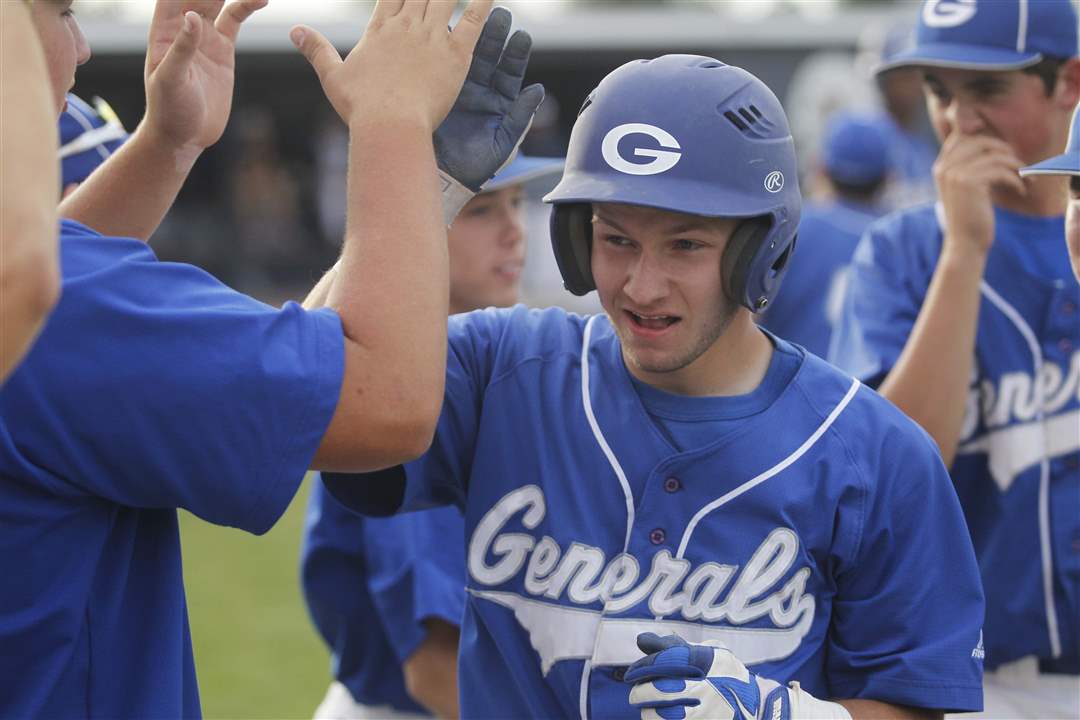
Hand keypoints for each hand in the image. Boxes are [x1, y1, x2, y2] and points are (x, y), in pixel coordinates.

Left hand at [144, 0, 265, 152]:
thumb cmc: (168, 110)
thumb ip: (181, 49)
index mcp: (164, 28)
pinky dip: (248, 6)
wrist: (184, 135)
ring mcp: (204, 35)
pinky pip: (236, 19)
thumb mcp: (170, 81)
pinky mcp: (222, 49)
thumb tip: (192, 18)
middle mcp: (183, 26)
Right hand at [291, 0, 492, 133]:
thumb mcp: (333, 77)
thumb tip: (294, 30)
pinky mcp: (455, 54)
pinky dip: (483, 2)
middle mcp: (406, 27)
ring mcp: (431, 37)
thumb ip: (316, 50)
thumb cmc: (361, 108)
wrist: (389, 125)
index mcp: (380, 30)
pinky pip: (473, 20)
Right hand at [434, 7, 544, 190]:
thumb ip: (520, 117)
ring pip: (465, 56)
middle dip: (494, 35)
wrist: (441, 177)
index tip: (521, 35)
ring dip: (470, 35)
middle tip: (500, 15)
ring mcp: (458, 88)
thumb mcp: (503, 143)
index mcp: (500, 103)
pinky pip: (442, 67)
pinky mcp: (438, 91)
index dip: (516, 53)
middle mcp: (480, 91)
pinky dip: (444, 50)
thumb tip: (537, 90)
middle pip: (489, 57)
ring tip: (473, 15)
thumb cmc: (475, 166)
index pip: (511, 72)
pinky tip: (445, 32)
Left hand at [626, 633, 817, 719]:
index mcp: (706, 662)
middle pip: (658, 691)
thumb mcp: (708, 653)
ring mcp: (707, 711)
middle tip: (636, 694)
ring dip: (649, 713)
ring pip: (662, 716)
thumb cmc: (725, 675)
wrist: (759, 705)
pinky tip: (660, 718)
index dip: (643, 668)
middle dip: (640, 693)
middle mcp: (707, 687)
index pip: (664, 662)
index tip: (632, 673)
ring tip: (648, 709)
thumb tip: (641, 640)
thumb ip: (674, 646)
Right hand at [933, 132, 1024, 259]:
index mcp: (940, 167)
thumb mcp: (964, 188)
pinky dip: (1016, 180)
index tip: (1002, 152)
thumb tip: (993, 143)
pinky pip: (1001, 171)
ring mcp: (955, 174)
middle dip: (1004, 149)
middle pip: (980, 140)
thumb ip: (968, 166)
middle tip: (1016, 164)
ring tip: (1024, 178)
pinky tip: (1021, 190)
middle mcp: (944, 168)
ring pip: (995, 156)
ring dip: (1016, 166)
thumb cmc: (969, 217)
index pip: (961, 136)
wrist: (964, 244)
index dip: (984, 137)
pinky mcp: (970, 183)